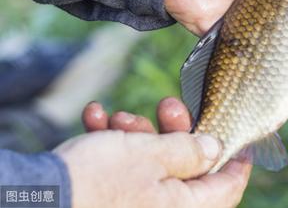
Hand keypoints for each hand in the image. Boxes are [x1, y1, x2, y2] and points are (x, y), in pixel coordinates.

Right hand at [60, 98, 249, 207]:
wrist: (37, 198)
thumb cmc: (98, 179)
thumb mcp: (152, 155)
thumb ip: (189, 151)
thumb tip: (216, 150)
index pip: (227, 188)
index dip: (235, 159)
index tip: (234, 133)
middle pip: (187, 167)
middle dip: (174, 130)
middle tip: (167, 105)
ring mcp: (135, 206)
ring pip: (152, 164)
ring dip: (138, 133)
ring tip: (118, 116)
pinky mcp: (109, 199)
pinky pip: (123, 170)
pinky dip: (113, 144)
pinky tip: (95, 118)